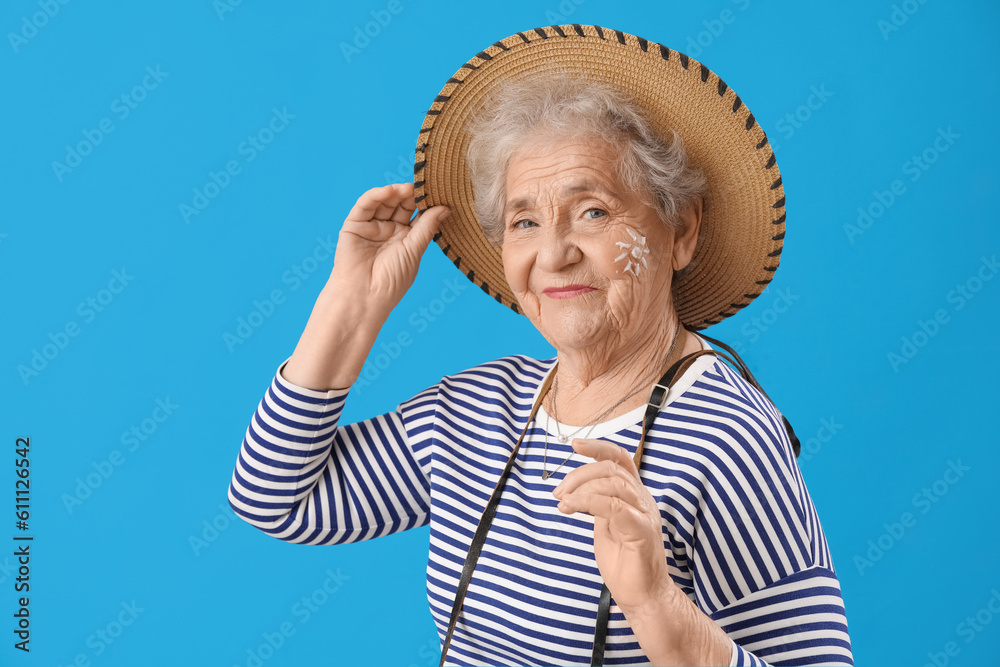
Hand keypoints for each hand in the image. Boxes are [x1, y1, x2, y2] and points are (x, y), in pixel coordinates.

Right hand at [328, 182, 449, 316]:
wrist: (364, 296)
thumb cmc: (392, 280)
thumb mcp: (414, 250)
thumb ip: (427, 226)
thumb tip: (445, 208)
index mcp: (406, 239)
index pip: (417, 215)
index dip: (426, 204)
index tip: (438, 192)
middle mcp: (389, 231)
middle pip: (401, 205)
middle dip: (411, 195)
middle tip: (422, 187)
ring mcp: (371, 227)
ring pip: (384, 202)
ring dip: (395, 192)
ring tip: (407, 188)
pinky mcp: (354, 225)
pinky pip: (365, 205)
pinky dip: (376, 195)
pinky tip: (389, 191)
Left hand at [553, 438, 674, 613]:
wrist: (642, 595)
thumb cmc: (623, 562)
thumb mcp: (605, 524)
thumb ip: (598, 503)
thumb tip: (576, 489)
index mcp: (635, 496)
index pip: (620, 459)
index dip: (598, 447)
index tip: (574, 445)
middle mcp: (642, 500)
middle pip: (612, 468)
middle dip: (579, 474)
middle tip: (558, 492)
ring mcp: (644, 514)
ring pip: (612, 483)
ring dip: (581, 488)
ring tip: (562, 502)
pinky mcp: (641, 531)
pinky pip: (613, 506)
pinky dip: (588, 501)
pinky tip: (571, 507)